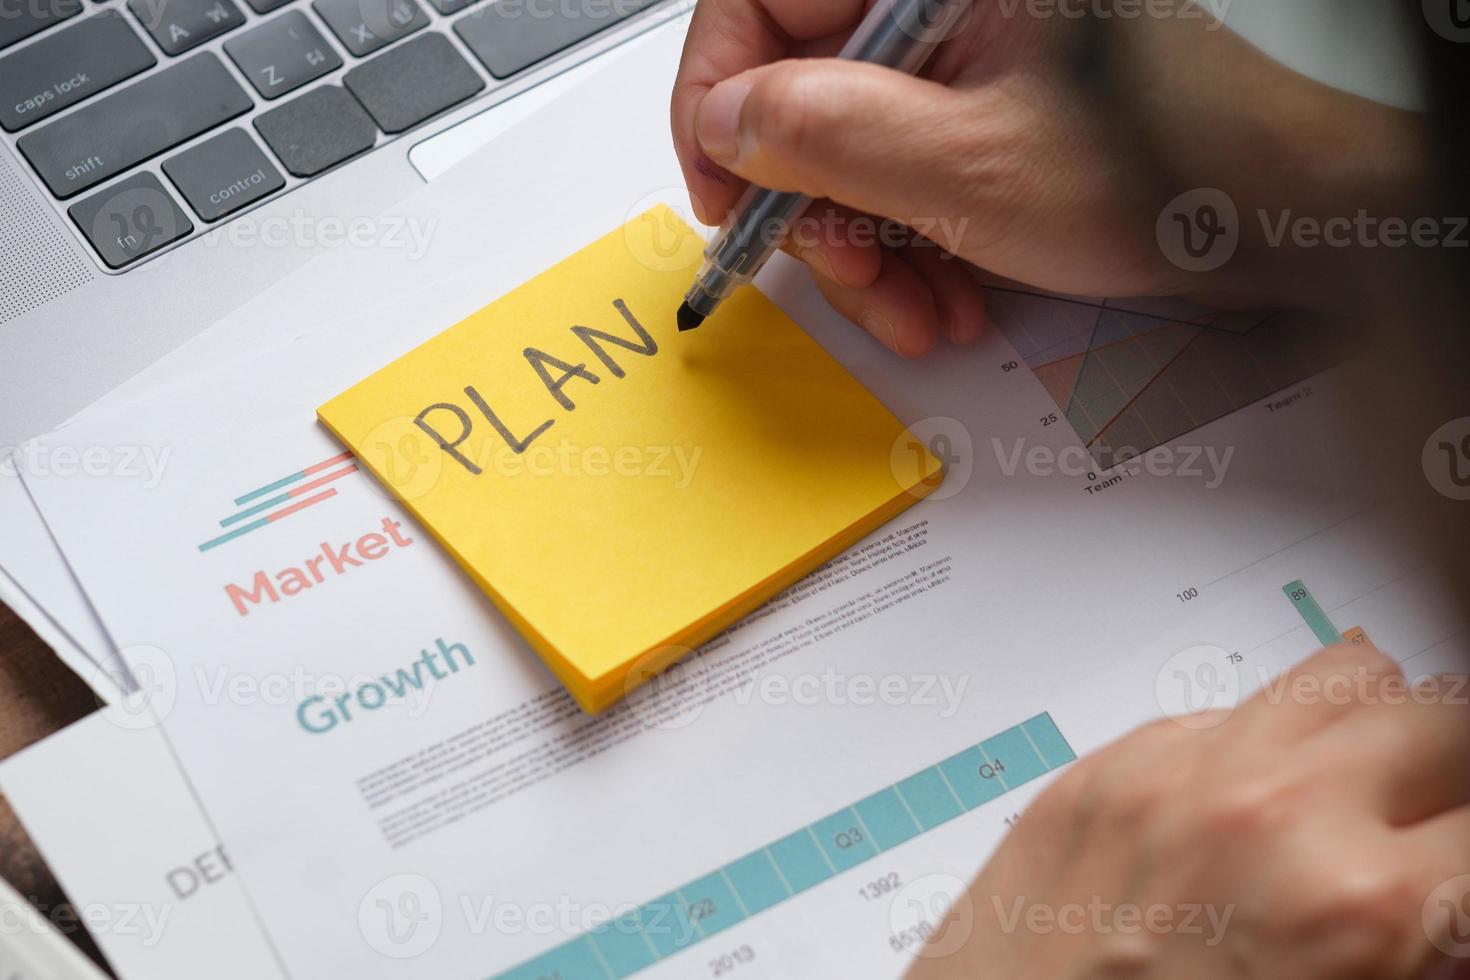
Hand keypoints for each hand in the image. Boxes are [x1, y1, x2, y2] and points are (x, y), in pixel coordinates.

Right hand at [671, 0, 1425, 356]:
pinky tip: (947, 290)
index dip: (718, 97)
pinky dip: (912, 234)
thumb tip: (729, 119)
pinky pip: (906, 160)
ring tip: (917, 308)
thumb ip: (825, 135)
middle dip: (816, 205)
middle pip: (804, 85)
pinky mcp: (985, 97)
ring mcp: (965, 48)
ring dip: (869, 241)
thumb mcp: (966, 170)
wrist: (1278, 216)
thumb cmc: (1166, 173)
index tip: (721, 187)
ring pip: (852, 139)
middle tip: (849, 277)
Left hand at [904, 644, 1469, 978]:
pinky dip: (1255, 747)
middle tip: (1425, 831)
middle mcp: (1265, 811)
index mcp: (1356, 901)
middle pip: (1438, 714)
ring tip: (1353, 799)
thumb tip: (1446, 897)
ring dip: (1367, 731)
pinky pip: (1221, 711)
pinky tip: (1243, 811)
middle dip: (1443, 777)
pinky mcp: (1103, 769)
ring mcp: (1172, 774)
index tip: (1457, 859)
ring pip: (1340, 675)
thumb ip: (1420, 942)